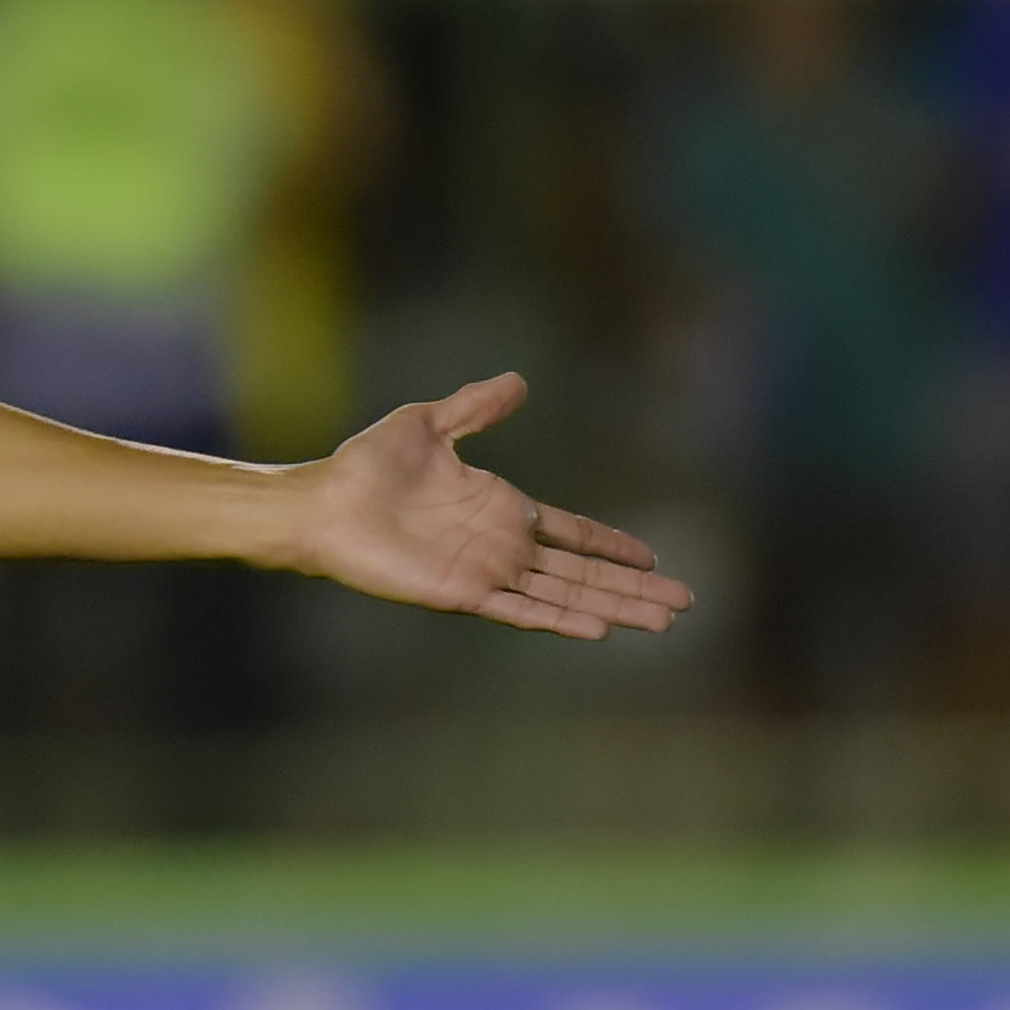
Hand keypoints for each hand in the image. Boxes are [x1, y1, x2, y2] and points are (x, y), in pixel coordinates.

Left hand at [291, 373, 692, 637]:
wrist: (324, 500)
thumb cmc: (367, 465)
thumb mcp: (428, 424)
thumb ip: (476, 408)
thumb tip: (519, 380)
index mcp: (501, 509)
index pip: (572, 532)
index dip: (611, 544)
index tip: (653, 556)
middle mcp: (502, 546)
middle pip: (583, 571)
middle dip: (634, 587)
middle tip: (685, 601)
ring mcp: (487, 572)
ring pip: (566, 595)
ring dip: (614, 607)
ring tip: (662, 621)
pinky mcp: (463, 592)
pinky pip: (522, 610)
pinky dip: (559, 619)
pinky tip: (598, 628)